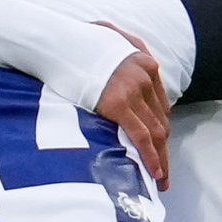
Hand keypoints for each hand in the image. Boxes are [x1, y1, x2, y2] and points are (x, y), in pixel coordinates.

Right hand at [89, 28, 170, 187]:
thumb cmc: (76, 42)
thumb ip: (124, 53)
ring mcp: (134, 90)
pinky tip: (155, 172)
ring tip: (160, 181)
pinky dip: (151, 156)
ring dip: (161, 159)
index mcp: (145, 63)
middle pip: (161, 121)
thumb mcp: (110, 40)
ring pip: (156, 132)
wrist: (57, 41)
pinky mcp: (119, 104)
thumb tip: (130, 60)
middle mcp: (145, 76)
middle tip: (163, 172)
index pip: (159, 104)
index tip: (158, 147)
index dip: (159, 129)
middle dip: (163, 149)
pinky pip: (141, 136)